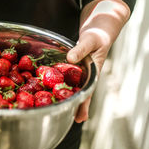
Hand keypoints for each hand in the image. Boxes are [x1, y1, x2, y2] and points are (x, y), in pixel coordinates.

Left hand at [66, 0, 130, 122]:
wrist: (99, 28)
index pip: (88, 92)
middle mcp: (85, 75)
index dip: (83, 105)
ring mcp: (78, 72)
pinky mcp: (72, 67)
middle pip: (79, 94)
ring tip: (56, 111)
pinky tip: (49, 90)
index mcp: (92, 72)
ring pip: (71, 87)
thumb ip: (80, 49)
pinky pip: (64, 77)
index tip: (80, 118)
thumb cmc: (97, 34)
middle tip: (65, 120)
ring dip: (65, 97)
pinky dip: (57, 83)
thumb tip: (70, 58)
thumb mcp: (90, 40)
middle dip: (73, 107)